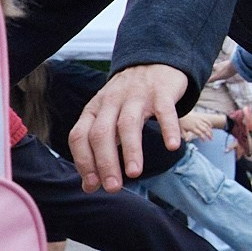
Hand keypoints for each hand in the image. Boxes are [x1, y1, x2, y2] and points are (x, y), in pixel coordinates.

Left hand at [70, 62, 190, 191]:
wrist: (153, 63)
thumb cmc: (128, 99)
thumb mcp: (107, 118)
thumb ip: (98, 150)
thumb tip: (90, 187)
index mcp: (93, 110)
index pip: (79, 136)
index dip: (83, 161)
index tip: (93, 185)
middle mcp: (111, 102)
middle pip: (101, 134)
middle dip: (105, 163)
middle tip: (113, 187)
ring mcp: (136, 96)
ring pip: (128, 125)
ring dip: (131, 151)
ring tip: (135, 174)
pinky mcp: (161, 93)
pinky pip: (164, 112)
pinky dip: (168, 129)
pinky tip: (172, 146)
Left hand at [178, 109, 220, 141]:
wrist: (182, 114)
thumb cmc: (181, 123)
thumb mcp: (181, 130)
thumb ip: (185, 136)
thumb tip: (187, 141)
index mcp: (192, 128)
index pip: (199, 133)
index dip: (203, 138)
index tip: (204, 141)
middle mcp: (197, 124)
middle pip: (205, 130)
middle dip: (209, 135)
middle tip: (211, 139)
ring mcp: (199, 120)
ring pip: (207, 126)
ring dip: (210, 130)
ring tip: (212, 135)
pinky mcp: (200, 117)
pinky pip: (206, 120)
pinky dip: (209, 124)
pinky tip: (211, 126)